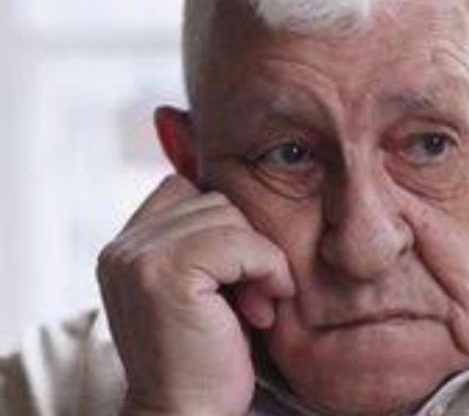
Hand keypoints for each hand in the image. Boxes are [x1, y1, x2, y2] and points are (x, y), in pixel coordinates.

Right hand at [97, 175, 294, 415]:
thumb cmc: (206, 357)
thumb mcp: (201, 289)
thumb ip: (204, 243)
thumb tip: (246, 197)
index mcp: (126, 249)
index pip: (184, 191)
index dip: (224, 226)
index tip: (236, 275)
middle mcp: (124, 249)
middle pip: (212, 200)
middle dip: (245, 245)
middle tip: (251, 298)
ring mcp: (139, 259)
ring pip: (228, 215)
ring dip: (258, 259)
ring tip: (254, 306)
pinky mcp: (165, 274)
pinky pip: (239, 243)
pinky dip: (266, 269)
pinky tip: (262, 308)